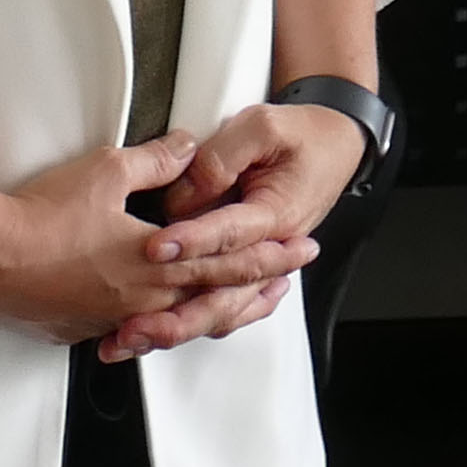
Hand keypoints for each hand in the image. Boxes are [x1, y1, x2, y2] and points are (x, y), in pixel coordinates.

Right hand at [0, 133, 313, 349]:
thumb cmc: (45, 216)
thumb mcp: (106, 171)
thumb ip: (155, 161)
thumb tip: (188, 147)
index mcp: (159, 260)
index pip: (230, 257)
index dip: (270, 252)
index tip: (302, 248)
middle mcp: (144, 298)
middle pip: (212, 297)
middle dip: (254, 289)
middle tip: (286, 288)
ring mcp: (112, 319)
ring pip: (173, 320)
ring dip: (206, 312)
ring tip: (224, 309)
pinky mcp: (79, 329)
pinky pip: (128, 330)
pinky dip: (152, 325)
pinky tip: (154, 322)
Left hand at [88, 102, 364, 362]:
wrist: (333, 149)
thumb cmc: (302, 138)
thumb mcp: (265, 126)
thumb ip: (222, 156)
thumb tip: (186, 189)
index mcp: (276, 214)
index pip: (229, 233)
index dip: (192, 241)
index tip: (154, 247)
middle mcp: (268, 250)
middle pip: (222, 293)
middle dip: (174, 312)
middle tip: (133, 321)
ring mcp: (258, 268)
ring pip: (219, 311)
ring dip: (176, 328)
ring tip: (133, 338)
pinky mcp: (245, 273)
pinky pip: (221, 311)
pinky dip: (190, 328)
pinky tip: (157, 339)